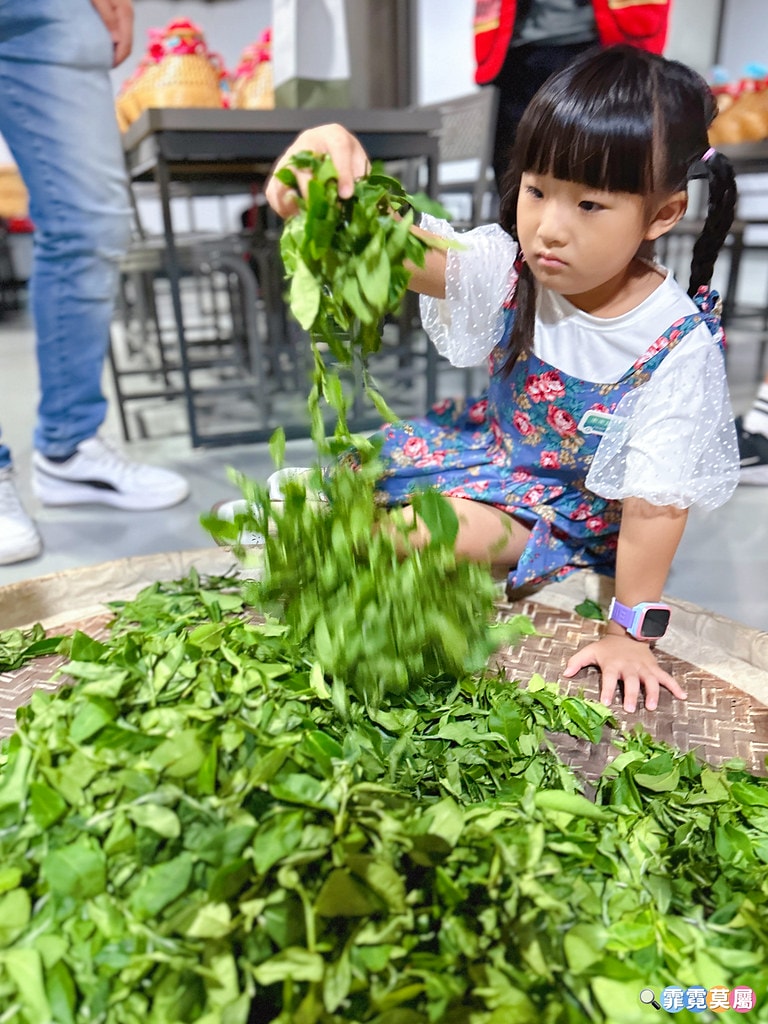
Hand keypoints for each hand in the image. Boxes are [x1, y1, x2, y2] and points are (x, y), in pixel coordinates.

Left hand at [91, 0, 133, 66]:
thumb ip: (108, 18)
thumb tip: (116, 41)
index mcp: (125, 14)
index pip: (126, 45)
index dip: (118, 59)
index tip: (105, 66)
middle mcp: (128, 16)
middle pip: (127, 45)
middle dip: (117, 58)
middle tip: (102, 65)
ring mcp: (125, 15)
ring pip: (124, 40)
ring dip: (115, 51)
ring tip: (102, 57)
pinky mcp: (120, 13)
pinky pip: (120, 33)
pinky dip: (113, 42)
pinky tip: (104, 44)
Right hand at [265, 124, 370, 217]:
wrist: (332, 158)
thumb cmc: (349, 164)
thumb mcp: (362, 170)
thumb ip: (366, 185)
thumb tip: (385, 214)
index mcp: (334, 136)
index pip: (338, 149)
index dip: (342, 173)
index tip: (346, 195)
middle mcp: (308, 142)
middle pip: (304, 165)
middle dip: (312, 191)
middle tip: (321, 212)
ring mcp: (290, 156)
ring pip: (283, 176)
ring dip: (292, 200)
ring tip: (306, 217)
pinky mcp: (279, 173)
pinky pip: (273, 190)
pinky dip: (282, 206)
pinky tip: (296, 217)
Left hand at [562, 633, 686, 712]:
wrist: (628, 632)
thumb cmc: (607, 648)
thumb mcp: (590, 651)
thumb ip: (576, 662)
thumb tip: (565, 674)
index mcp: (613, 664)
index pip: (609, 678)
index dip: (607, 689)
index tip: (606, 702)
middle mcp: (629, 666)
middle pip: (631, 681)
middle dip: (631, 694)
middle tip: (630, 709)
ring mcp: (644, 667)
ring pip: (650, 680)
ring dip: (652, 693)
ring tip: (652, 706)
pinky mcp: (654, 668)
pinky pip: (666, 677)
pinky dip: (675, 686)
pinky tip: (683, 696)